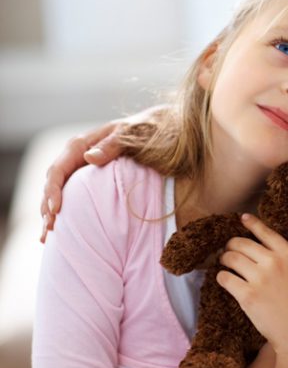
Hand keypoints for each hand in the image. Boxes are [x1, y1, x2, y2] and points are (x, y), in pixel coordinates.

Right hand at [39, 106, 166, 242]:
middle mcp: (78, 157)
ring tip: (48, 237)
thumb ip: (113, 145)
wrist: (160, 129)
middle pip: (53, 184)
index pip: (58, 169)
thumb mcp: (132, 135)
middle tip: (50, 231)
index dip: (53, 191)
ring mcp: (83, 168)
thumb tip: (90, 157)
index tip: (56, 211)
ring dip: (50, 214)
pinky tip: (60, 231)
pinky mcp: (90, 179)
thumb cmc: (146, 131)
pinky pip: (72, 196)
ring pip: (59, 192)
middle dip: (47, 208)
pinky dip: (64, 213)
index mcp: (82, 144)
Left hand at [217, 214, 287, 360]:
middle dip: (231, 246)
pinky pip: (225, 278)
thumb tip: (263, 252)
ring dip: (224, 260)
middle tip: (228, 252)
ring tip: (225, 265)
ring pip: (230, 258)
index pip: (265, 232)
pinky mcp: (246, 295)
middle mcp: (274, 262)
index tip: (242, 218)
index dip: (251, 223)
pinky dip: (222, 278)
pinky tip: (226, 281)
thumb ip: (285, 261)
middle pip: (241, 243)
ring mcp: (259, 278)